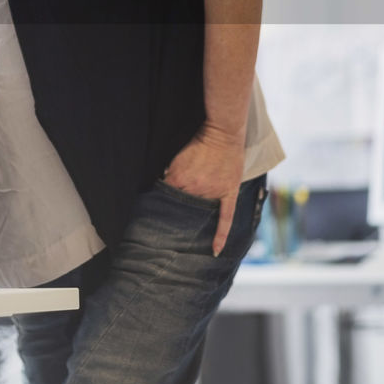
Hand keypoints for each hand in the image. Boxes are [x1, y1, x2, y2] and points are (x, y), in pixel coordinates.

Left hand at [163, 123, 244, 256]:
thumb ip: (170, 173)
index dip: (161, 205)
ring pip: (201, 214)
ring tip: (187, 239)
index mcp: (179, 180)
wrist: (223, 133)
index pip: (166, 198)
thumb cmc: (198, 142)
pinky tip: (215, 250)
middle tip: (169, 232)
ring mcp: (212, 192)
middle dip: (176, 217)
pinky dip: (221, 235)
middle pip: (182, 208)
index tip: (154, 217)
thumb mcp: (176, 157)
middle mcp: (195, 189)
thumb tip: (163, 185)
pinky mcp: (229, 193)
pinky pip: (226, 219)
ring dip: (194, 223)